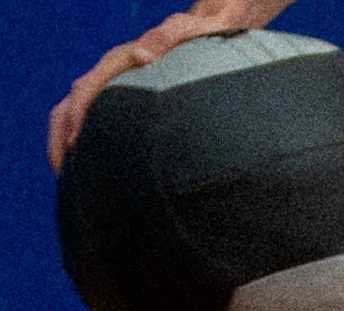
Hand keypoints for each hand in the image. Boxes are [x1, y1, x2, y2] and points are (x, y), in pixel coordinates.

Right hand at [48, 8, 251, 171]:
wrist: (208, 26)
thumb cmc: (200, 32)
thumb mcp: (186, 31)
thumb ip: (165, 37)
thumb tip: (141, 55)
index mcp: (122, 60)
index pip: (86, 88)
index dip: (77, 115)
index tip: (73, 143)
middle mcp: (113, 72)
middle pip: (72, 102)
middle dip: (61, 135)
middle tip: (63, 173)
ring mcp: (117, 85)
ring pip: (77, 110)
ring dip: (67, 141)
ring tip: (69, 177)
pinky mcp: (125, 98)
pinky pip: (95, 119)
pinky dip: (85, 141)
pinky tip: (91, 168)